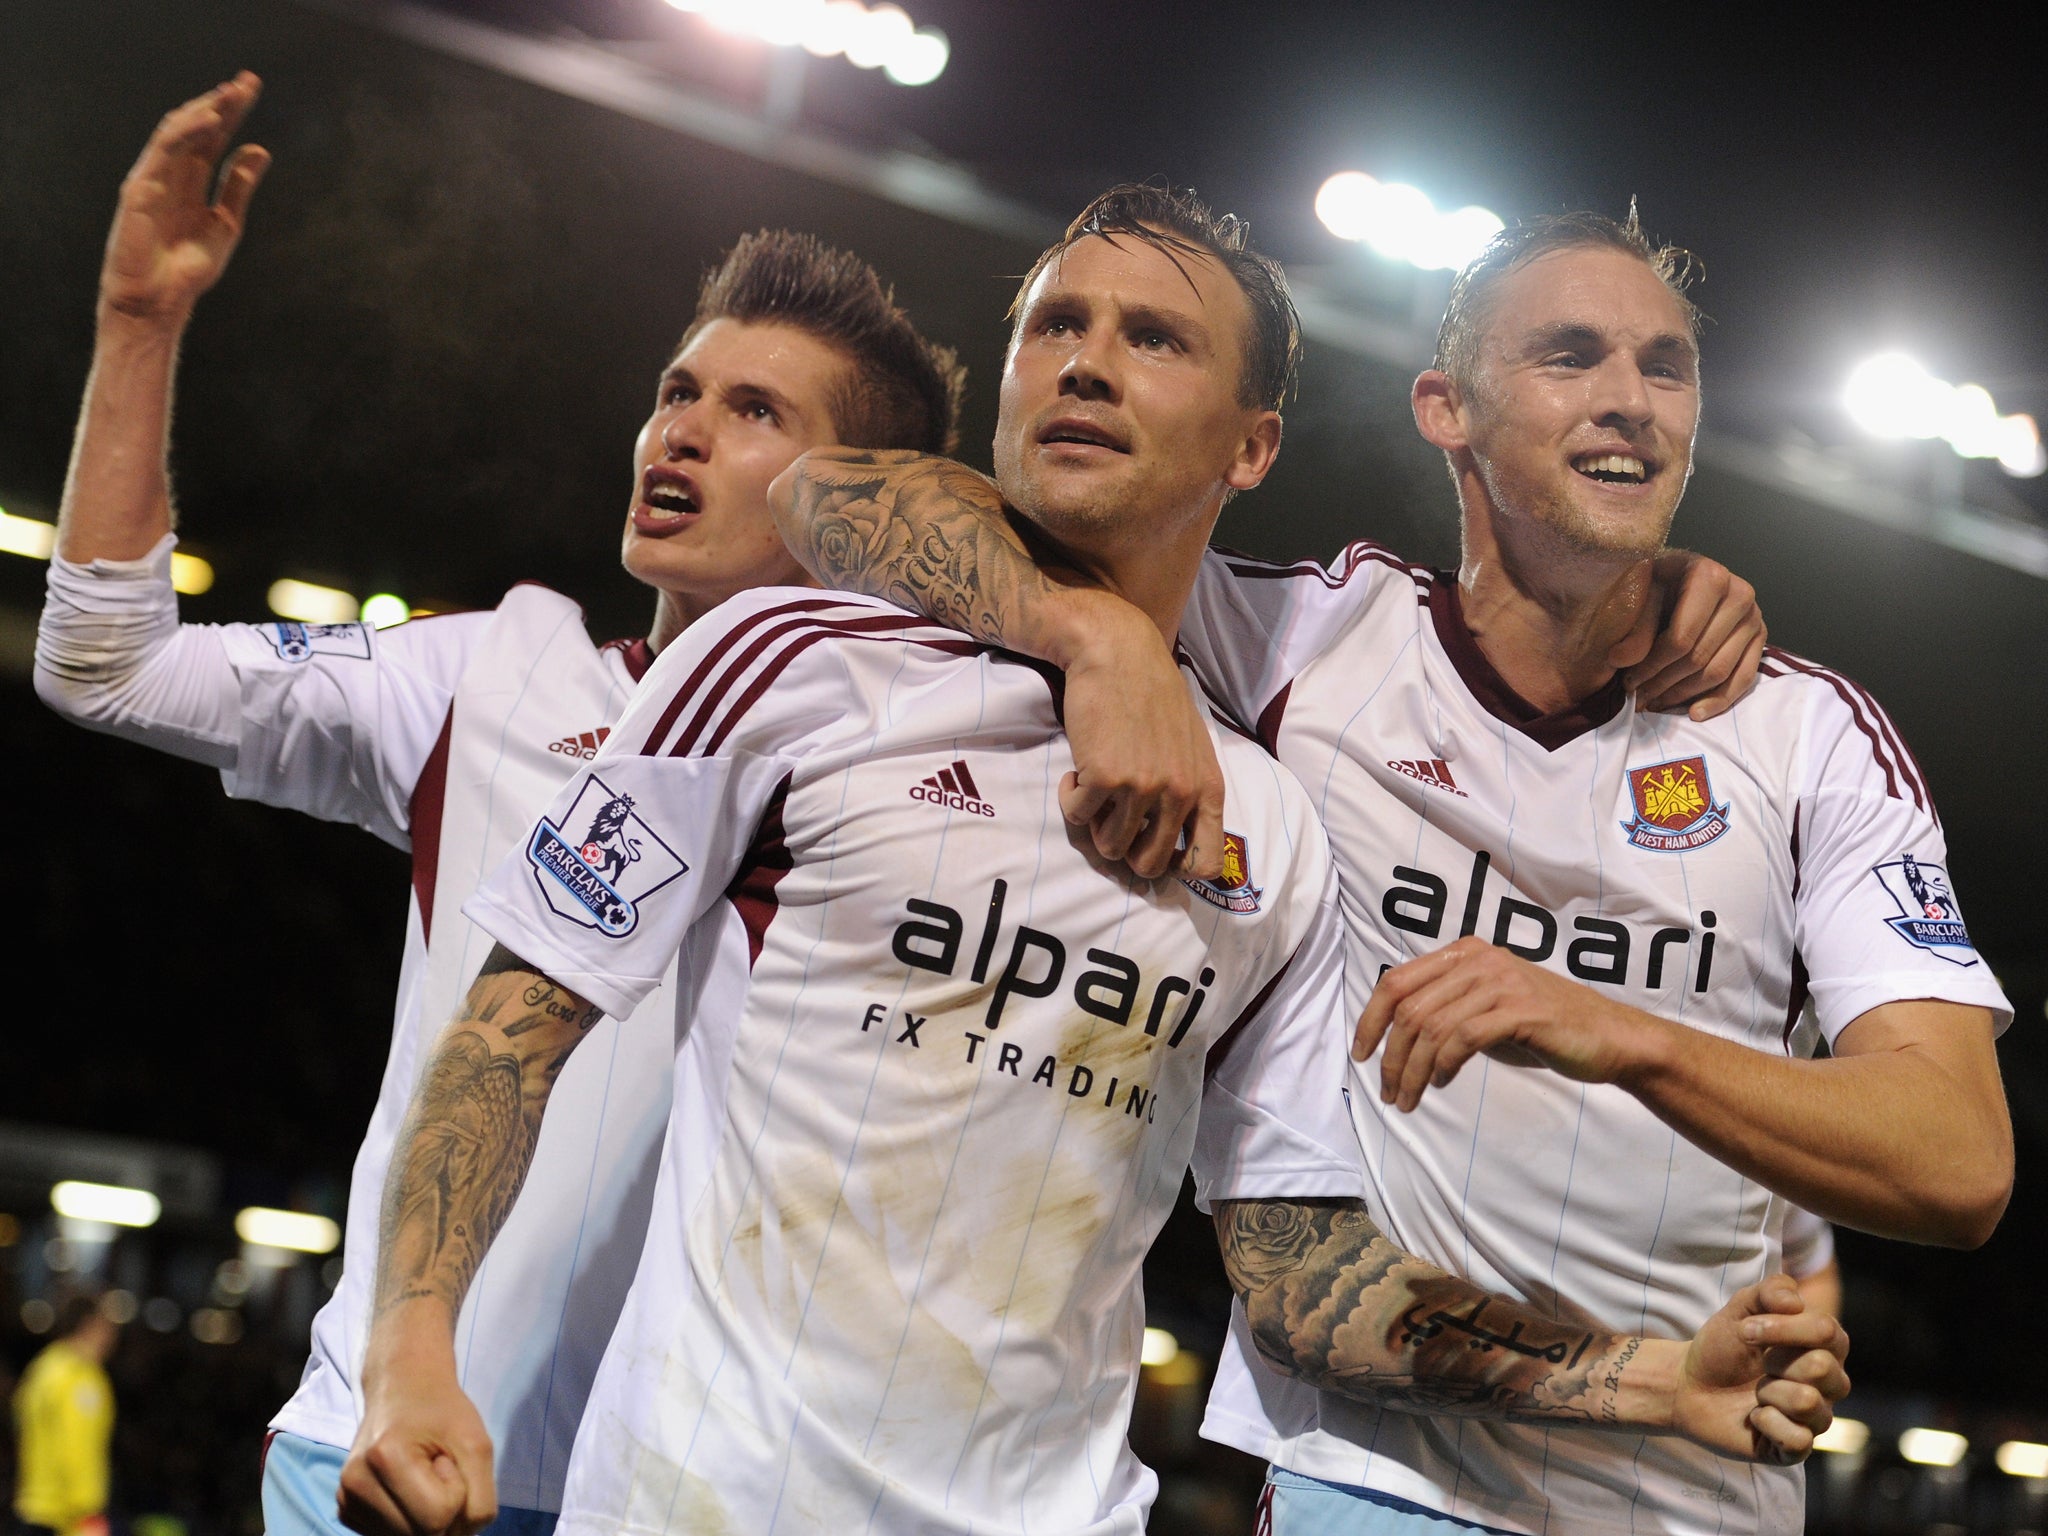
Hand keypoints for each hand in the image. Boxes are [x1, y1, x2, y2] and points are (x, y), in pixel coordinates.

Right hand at [101, 72, 269, 324]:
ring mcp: (153, 178)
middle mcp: (171, 173)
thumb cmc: (186, 269)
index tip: (251, 88)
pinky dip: (187, 133)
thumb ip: (239, 187)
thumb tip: (260, 150)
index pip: (212, 137)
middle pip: (196, 128)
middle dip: (220, 103)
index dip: (232, 112)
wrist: (159, 300)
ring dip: (204, 110)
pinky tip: (210, 122)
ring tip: (231, 94)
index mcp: (191, 181)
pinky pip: (163, 152)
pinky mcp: (140, 188)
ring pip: (177, 132)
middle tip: (246, 81)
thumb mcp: (225, 223)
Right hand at [339, 1349, 495, 1535]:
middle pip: (420, 1534)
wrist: (403, 1388)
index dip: (457, 1492)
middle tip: (435, 1467)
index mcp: (386, 1457)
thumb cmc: (443, 1412)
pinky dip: (407, 1519)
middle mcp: (355, 1482)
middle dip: (442, 1508)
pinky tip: (405, 1486)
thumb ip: (479, 1501)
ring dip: (425, 1515)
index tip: (447, 1459)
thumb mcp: (478, 1445)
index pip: (438, 1518)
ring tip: (420, 1474)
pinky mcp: (344, 1509)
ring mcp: (345, 1498)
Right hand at [1059, 606, 1226, 880]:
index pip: (1206, 863)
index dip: (1176, 870)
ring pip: (1110, 846)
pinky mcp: (1105, 778)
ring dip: (1095, 825)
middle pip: (1148, 865)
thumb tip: (1179, 845)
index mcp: (1207, 787)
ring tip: (1095, 789)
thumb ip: (1190, 790)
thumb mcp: (1191, 745)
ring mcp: (1143, 787)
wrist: (1117, 653)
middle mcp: (1180, 793)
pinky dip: (1071, 799)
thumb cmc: (1153, 694)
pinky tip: (1076, 770)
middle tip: (1112, 820)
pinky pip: (1078, 817)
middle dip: (1124, 850)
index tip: (1153, 852)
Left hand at [1354, 937, 1658, 1110]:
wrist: (1609, 1038)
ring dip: (1413, 1070)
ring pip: (1431, 1026)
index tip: (1361, 1055)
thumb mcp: (1485, 1008)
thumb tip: (1398, 1032)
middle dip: (1390, 1055)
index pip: (1396, 981)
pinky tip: (1443, 1083)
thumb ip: (1446, 1007)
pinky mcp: (1521, 1011)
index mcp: (1464, 953)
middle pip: (1408, 1007)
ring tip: (1408, 1099)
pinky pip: (1463, 1037)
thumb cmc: (1544, 1027)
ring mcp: (1501, 982)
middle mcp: (1479, 960)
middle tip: (1388, 1092)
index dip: (1369, 1019)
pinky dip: (1444, 1065)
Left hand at [1615, 552, 1764, 719]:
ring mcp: (1754, 617)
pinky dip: (1720, 700)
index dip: (1652, 666)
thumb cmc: (1656, 583)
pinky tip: (1694, 713)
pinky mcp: (1760, 638)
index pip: (1681, 638)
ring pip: (1719, 671)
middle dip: (1664, 683)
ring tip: (1656, 704)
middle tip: (1639, 698)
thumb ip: (1632, 628)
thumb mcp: (1639, 595)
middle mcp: (1740, 595)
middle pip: (1700, 657)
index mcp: (1710, 577)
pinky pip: (1744, 678)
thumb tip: (1621, 660)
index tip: (1628, 682)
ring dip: (1684, 695)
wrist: (1679, 575)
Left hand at [1671, 1274, 1849, 1462]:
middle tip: (1758, 1365)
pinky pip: (1797, 1439)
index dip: (1784, 1328)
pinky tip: (1755, 1417)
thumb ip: (1769, 1292)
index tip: (1746, 1330)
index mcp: (1824, 1346)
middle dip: (1775, 1362)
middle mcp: (1830, 1384)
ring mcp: (1815, 1417)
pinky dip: (1765, 1423)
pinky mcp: (1797, 1448)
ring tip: (1756, 1392)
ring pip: (1808, 1403)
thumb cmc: (1722, 1347)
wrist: (1690, 1386)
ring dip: (1768, 1392)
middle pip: (1823, 1368)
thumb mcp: (1738, 1309)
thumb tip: (1796, 1303)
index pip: (1827, 1331)